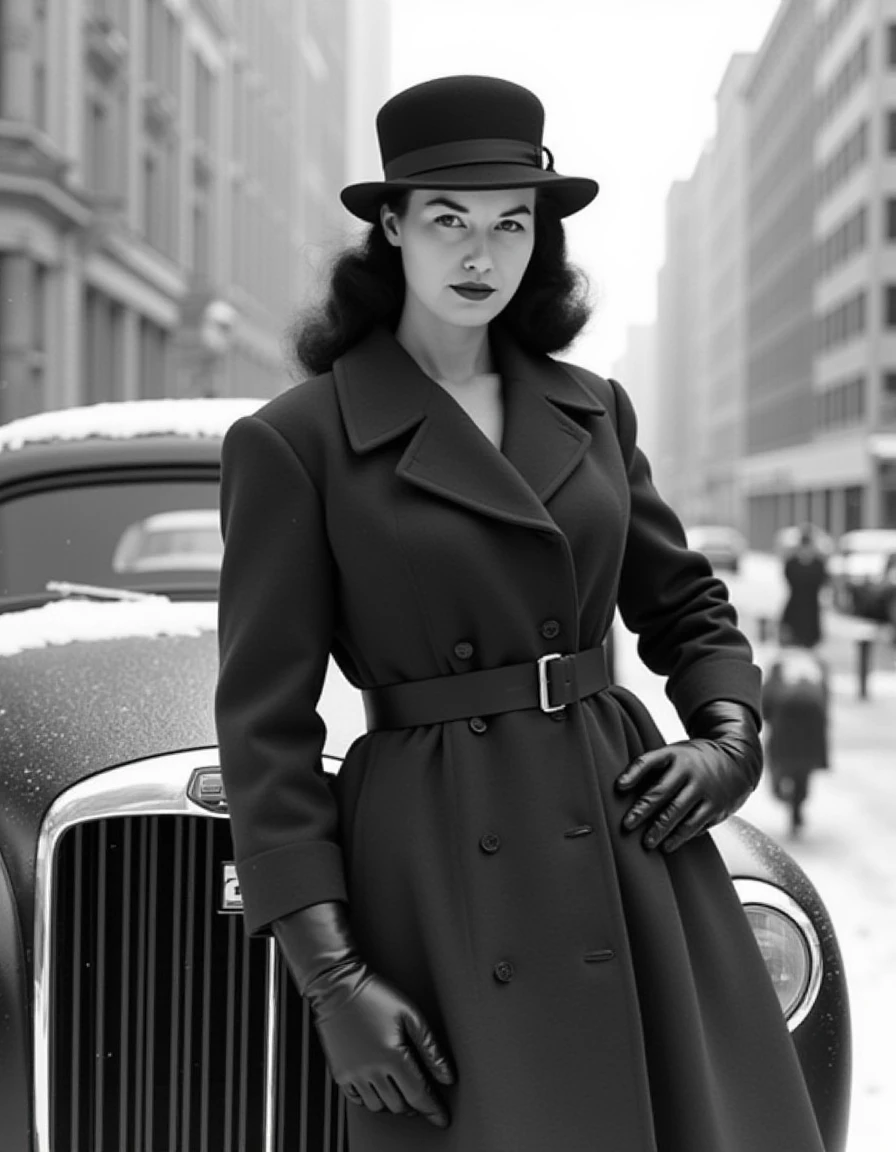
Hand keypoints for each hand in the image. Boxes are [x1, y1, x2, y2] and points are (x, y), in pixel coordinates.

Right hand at [313, 965, 454, 1125]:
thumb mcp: (411, 1015)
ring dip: (394, 1103)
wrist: (338, 987)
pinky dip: (372, 1099)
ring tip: (401, 1089)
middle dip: (415, 1105)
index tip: (441, 1117)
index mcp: (392, 1056)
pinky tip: (379, 1085)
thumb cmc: (375, 996)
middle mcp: (371, 1070)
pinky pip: (358, 1100)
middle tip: (422, 1096)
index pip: (419, 1095)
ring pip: (379, 1107)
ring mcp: (353, 1074)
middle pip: (400, 1105)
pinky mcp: (340, 1073)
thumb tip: (447, 1075)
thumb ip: (431, 1049)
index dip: (433, 1109)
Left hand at [615, 700, 761, 852]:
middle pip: (662, 792)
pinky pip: (695, 824)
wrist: (738, 760)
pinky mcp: (716, 806)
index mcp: (674, 754)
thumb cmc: (695, 761)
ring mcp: (704, 788)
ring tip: (647, 843)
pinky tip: (668, 845)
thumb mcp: (676, 754)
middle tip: (627, 825)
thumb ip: (653, 769)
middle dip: (643, 810)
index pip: (649, 761)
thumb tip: (622, 790)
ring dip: (660, 829)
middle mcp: (689, 770)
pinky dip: (680, 836)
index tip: (619, 787)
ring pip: (678, 812)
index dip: (633, 773)